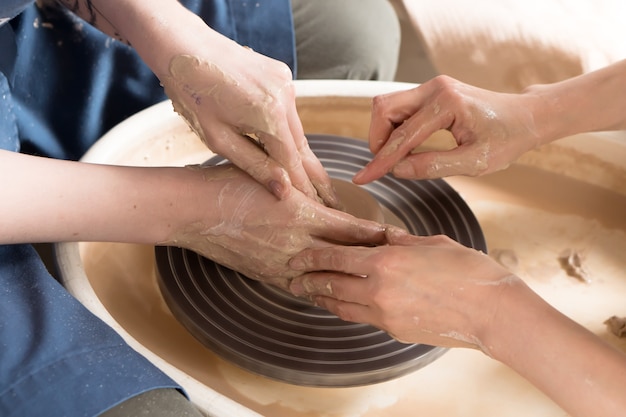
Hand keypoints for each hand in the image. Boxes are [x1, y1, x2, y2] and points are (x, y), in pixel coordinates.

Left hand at [159, 48, 337, 207]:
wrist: (185, 46)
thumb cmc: (193, 92)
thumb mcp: (218, 138)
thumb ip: (254, 165)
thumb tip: (283, 190)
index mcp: (269, 116)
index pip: (293, 163)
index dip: (305, 189)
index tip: (317, 209)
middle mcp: (285, 98)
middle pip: (303, 147)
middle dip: (315, 176)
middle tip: (333, 202)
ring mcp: (286, 84)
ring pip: (297, 129)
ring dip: (300, 153)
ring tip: (314, 183)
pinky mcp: (282, 75)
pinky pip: (289, 111)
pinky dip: (287, 129)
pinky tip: (287, 147)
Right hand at [167, 164, 386, 288]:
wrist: (192, 210)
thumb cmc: (230, 183)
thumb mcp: (274, 176)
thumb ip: (305, 190)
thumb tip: (329, 200)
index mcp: (301, 216)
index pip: (351, 230)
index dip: (377, 235)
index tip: (397, 237)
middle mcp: (295, 245)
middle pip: (344, 258)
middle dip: (372, 260)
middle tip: (396, 263)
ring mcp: (279, 265)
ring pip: (325, 278)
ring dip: (348, 278)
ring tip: (371, 281)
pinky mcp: (265, 276)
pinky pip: (300, 287)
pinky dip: (319, 289)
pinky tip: (332, 290)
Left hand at [289, 233, 516, 349]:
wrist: (493, 313)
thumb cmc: (469, 272)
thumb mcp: (433, 243)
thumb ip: (402, 240)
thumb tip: (385, 236)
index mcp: (386, 261)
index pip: (336, 258)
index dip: (312, 258)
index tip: (296, 259)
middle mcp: (378, 289)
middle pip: (331, 285)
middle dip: (308, 282)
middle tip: (292, 280)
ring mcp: (386, 314)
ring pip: (342, 306)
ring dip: (323, 300)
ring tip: (310, 295)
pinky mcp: (395, 331)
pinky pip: (363, 318)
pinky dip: (348, 310)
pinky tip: (345, 306)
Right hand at [353, 75, 542, 182]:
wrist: (525, 117)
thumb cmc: (506, 140)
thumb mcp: (474, 163)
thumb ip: (433, 166)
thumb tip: (397, 170)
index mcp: (447, 104)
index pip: (402, 136)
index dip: (380, 161)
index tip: (362, 179)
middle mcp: (436, 89)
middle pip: (384, 108)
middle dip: (376, 139)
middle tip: (384, 166)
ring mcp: (433, 87)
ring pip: (387, 106)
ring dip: (384, 133)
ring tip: (398, 158)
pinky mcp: (432, 91)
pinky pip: (399, 107)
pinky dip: (395, 128)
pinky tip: (406, 147)